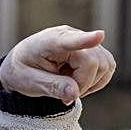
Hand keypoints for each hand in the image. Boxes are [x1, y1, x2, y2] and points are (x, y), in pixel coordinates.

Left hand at [0, 25, 115, 103]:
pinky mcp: (93, 48)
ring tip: (68, 84)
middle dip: (83, 84)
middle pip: (94, 62)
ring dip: (90, 82)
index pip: (68, 40)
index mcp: (48, 41)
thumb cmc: (23, 72)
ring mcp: (84, 40)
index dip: (85, 40)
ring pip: (105, 64)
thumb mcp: (29, 82)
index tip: (100, 35)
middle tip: (63, 94)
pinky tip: (78, 82)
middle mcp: (69, 35)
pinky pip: (108, 66)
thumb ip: (51, 87)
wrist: (22, 65)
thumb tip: (75, 93)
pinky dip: (97, 80)